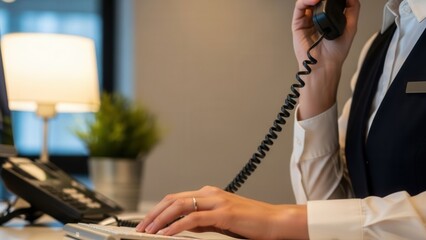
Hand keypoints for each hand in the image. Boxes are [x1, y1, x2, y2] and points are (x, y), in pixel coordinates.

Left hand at [136, 186, 307, 239]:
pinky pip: (193, 218)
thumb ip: (203, 220)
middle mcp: (210, 193)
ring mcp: (216, 201)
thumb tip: (183, 226)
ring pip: (179, 205)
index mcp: (209, 193)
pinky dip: (176, 226)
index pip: (176, 198)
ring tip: (148, 231)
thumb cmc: (251, 221)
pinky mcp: (223, 213)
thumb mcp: (221, 220)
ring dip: (160, 219)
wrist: (274, 220)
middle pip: (173, 199)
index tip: (146, 222)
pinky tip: (167, 234)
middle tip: (140, 227)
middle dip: (153, 214)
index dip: (158, 209)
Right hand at [292, 0, 359, 118]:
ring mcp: (306, 20)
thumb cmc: (335, 52)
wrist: (325, 64)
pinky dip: (305, 1)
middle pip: (317, 0)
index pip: (328, 1)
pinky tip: (314, 0)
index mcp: (329, 17)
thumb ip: (353, 9)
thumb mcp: (351, 26)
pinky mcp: (298, 24)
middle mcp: (317, 17)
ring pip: (307, 1)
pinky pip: (299, 8)